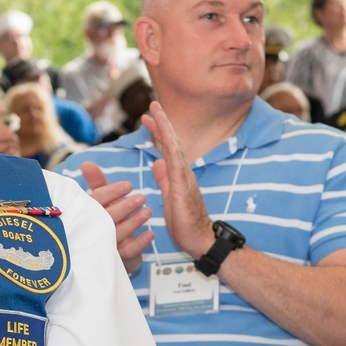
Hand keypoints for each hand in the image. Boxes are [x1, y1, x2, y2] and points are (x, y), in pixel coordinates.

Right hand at [80, 161, 153, 274]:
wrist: (106, 254)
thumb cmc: (104, 221)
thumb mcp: (100, 201)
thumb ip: (96, 183)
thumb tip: (85, 163)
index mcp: (87, 213)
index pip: (96, 200)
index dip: (112, 191)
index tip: (129, 185)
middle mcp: (92, 230)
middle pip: (107, 217)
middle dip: (126, 206)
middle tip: (142, 197)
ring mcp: (103, 246)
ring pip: (119, 233)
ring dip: (135, 222)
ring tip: (148, 211)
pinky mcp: (116, 260)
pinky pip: (128, 252)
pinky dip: (141, 242)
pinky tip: (150, 233)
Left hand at [140, 102, 213, 257]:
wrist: (199, 239)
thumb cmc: (185, 222)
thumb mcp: (169, 196)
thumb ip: (164, 178)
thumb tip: (157, 162)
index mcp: (177, 174)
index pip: (166, 148)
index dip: (157, 132)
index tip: (146, 118)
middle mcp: (183, 171)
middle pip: (171, 142)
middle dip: (161, 123)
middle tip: (152, 105)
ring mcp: (185, 176)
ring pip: (174, 146)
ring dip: (165, 128)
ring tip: (156, 111)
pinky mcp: (184, 185)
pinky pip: (176, 161)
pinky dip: (171, 146)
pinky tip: (166, 135)